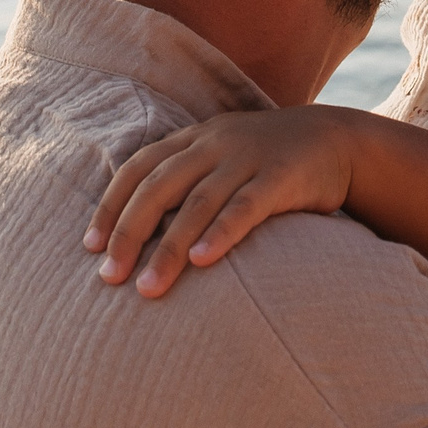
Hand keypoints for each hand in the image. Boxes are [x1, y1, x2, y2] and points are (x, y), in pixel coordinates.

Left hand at [83, 106, 365, 298]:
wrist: (336, 139)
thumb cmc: (267, 163)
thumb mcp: (222, 160)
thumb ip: (185, 184)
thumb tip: (136, 234)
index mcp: (194, 139)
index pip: (138, 168)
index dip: (112, 206)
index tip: (91, 248)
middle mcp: (214, 143)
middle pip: (158, 186)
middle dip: (129, 233)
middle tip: (109, 278)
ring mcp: (248, 158)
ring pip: (197, 202)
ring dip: (169, 247)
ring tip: (148, 288)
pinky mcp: (282, 176)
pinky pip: (246, 206)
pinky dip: (221, 232)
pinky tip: (203, 261)